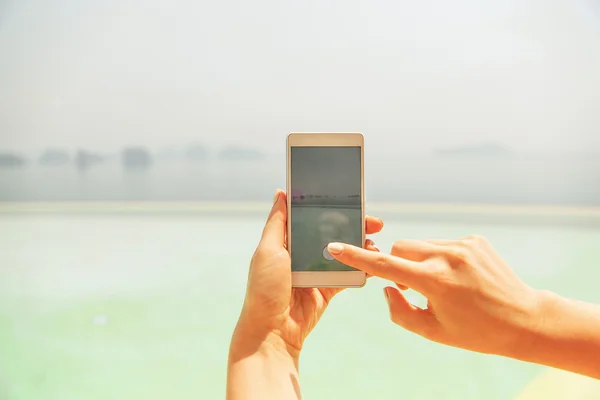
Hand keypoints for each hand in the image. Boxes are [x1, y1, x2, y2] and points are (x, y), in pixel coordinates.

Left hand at [231, 190, 382, 358]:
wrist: (272, 331)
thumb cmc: (264, 289)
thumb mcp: (267, 250)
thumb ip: (277, 222)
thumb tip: (281, 192)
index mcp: (286, 241)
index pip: (312, 217)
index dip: (331, 207)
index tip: (351, 200)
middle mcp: (302, 253)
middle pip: (333, 232)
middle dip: (354, 225)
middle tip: (374, 223)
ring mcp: (316, 271)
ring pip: (344, 252)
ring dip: (361, 246)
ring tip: (374, 243)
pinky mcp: (328, 288)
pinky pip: (348, 274)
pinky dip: (362, 268)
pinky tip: (373, 262)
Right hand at [326, 235, 544, 357]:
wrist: (524, 320)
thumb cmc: (477, 332)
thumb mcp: (433, 332)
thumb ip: (400, 310)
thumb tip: (388, 287)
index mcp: (435, 281)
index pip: (385, 265)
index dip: (357, 257)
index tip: (336, 247)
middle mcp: (448, 256)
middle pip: (401, 247)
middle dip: (397, 263)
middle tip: (412, 287)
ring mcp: (463, 244)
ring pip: (421, 245)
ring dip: (420, 262)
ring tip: (444, 285)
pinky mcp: (474, 239)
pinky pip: (441, 243)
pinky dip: (439, 258)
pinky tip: (459, 277)